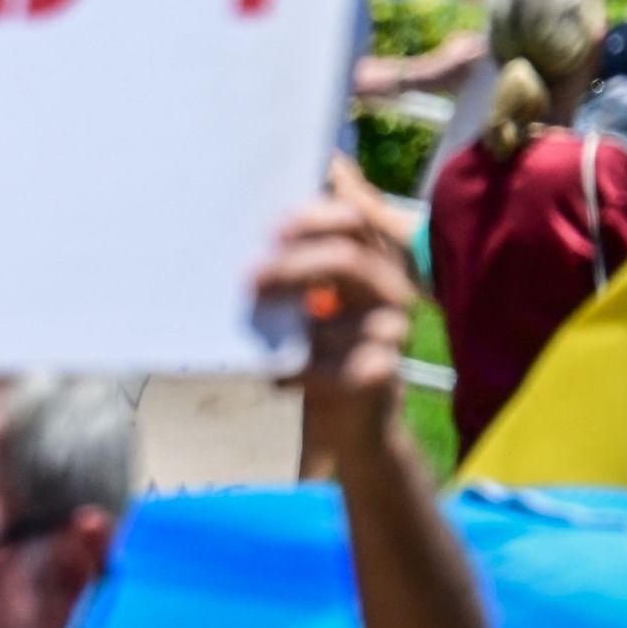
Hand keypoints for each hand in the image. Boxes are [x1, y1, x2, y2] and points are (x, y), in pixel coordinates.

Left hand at [260, 160, 417, 473]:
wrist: (344, 410)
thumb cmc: (310, 340)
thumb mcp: (298, 296)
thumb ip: (284, 259)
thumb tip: (234, 231)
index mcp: (367, 257)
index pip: (354, 218)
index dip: (313, 218)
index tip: (271, 230)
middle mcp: (387, 287)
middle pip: (347, 260)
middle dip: (292, 267)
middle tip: (249, 282)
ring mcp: (392, 328)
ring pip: (337, 317)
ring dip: (291, 327)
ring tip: (258, 334)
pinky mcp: (384, 370)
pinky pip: (337, 366)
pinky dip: (299, 372)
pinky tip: (278, 378)